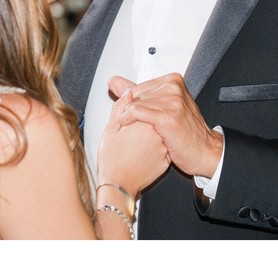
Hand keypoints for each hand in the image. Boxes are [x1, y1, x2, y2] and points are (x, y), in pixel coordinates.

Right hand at [97, 78, 169, 195]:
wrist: (118, 186)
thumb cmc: (112, 159)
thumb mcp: (111, 128)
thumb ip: (121, 106)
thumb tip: (128, 92)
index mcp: (145, 121)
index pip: (146, 104)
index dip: (134, 108)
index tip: (127, 115)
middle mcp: (159, 132)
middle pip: (154, 116)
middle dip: (144, 118)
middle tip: (129, 130)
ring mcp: (164, 147)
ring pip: (159, 131)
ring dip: (150, 132)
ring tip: (134, 142)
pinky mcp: (166, 160)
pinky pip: (162, 146)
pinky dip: (154, 146)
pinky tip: (141, 152)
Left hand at [112, 74, 223, 178]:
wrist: (204, 152)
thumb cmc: (184, 132)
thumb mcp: (160, 107)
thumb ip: (137, 93)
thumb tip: (113, 81)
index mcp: (172, 81)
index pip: (137, 87)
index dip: (129, 103)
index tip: (129, 115)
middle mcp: (173, 87)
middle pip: (134, 95)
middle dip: (128, 110)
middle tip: (130, 125)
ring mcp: (172, 101)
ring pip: (133, 103)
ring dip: (126, 117)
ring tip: (130, 129)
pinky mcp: (167, 116)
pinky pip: (135, 112)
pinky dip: (127, 119)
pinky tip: (128, 127)